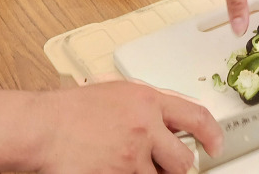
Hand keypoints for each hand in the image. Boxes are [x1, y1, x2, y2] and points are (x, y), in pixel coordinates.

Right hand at [35, 81, 221, 173]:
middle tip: (164, 163)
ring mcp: (131, 157)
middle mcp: (144, 128)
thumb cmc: (73, 109)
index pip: (197, 117)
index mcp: (148, 101)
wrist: (43, 128)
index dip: (213, 134)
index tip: (216, 145)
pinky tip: (114, 168)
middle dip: (177, 165)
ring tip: (126, 162)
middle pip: (182, 159)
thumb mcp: (119, 92)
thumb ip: (151, 103)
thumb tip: (177, 116)